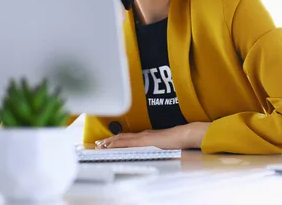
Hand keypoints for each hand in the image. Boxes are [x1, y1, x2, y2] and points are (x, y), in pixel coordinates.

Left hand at [95, 122, 209, 149]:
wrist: (183, 134)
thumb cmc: (176, 139)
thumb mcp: (162, 143)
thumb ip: (155, 144)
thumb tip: (152, 147)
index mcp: (146, 135)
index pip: (128, 137)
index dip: (117, 139)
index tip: (107, 141)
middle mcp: (143, 134)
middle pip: (122, 136)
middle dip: (109, 140)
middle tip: (98, 143)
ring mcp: (143, 137)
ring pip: (122, 138)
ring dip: (110, 141)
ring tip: (101, 145)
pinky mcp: (144, 140)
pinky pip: (127, 142)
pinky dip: (117, 143)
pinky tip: (111, 145)